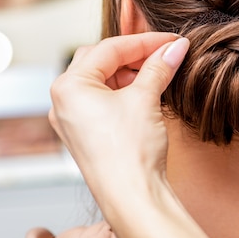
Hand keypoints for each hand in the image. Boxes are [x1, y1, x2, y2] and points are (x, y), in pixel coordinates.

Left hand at [49, 33, 233, 237]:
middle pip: (101, 60)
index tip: (172, 40)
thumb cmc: (130, 153)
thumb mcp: (146, 99)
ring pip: (102, 80)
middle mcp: (63, 100)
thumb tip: (175, 47)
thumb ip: (159, 67)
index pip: (110, 48)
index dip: (145, 41)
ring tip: (159, 73)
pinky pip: (102, 100)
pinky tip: (147, 92)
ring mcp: (72, 118)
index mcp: (69, 86)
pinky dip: (124, 91)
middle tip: (165, 53)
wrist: (132, 197)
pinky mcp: (85, 133)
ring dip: (130, 73)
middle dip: (135, 55)